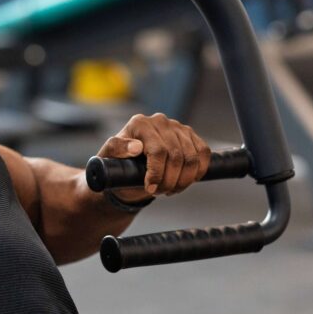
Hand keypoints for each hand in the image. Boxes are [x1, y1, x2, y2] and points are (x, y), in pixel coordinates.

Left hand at [96, 113, 211, 203]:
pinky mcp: (190, 135)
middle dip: (169, 181)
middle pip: (176, 156)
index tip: (150, 189)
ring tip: (170, 189)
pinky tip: (186, 181)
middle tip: (159, 192)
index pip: (158, 151)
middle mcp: (159, 121)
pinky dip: (198, 171)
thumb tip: (136, 147)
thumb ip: (116, 148)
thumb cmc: (118, 162)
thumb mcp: (108, 157)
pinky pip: (203, 153)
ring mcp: (177, 127)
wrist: (129, 166)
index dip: (157, 174)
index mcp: (139, 123)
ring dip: (183, 180)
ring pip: (192, 158)